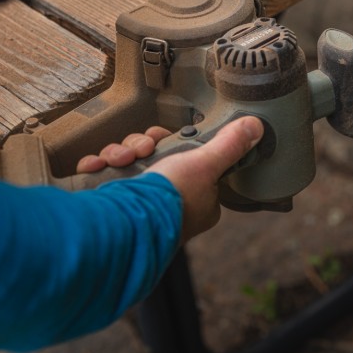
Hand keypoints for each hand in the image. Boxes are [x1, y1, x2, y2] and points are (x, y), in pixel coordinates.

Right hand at [77, 117, 263, 242]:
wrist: (123, 225)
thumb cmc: (170, 200)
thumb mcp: (204, 165)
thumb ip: (228, 146)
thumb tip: (255, 127)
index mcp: (195, 198)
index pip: (184, 159)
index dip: (168, 143)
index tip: (160, 139)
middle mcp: (167, 203)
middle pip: (151, 156)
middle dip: (139, 146)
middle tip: (141, 150)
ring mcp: (137, 205)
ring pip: (127, 162)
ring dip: (119, 153)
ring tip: (118, 160)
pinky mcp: (112, 205)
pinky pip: (104, 175)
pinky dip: (98, 167)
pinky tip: (97, 167)